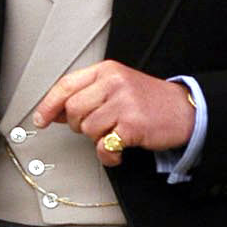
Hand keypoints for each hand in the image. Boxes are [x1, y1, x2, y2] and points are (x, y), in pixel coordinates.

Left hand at [32, 61, 195, 165]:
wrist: (185, 110)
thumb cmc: (150, 101)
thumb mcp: (118, 87)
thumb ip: (89, 95)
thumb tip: (57, 112)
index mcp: (107, 71)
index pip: (66, 85)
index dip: (49, 105)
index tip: (41, 119)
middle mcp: (114, 83)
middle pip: (74, 110)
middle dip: (79, 125)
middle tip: (96, 128)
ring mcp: (124, 103)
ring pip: (88, 129)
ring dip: (97, 140)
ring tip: (113, 136)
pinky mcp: (132, 125)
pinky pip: (104, 146)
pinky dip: (108, 155)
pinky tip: (118, 150)